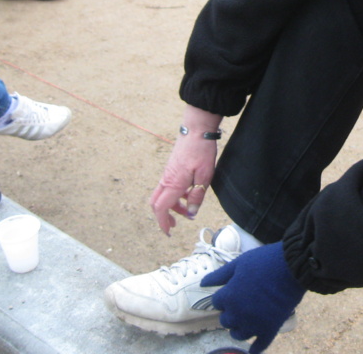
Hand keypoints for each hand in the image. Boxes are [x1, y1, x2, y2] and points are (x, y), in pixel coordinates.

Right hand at [149, 104, 223, 234]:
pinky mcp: (171, 168)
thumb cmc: (201, 151)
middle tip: (174, 226)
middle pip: (157, 204)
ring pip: (163, 195)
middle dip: (163, 217)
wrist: (196, 130)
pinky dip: (175, 195)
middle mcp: (166, 180)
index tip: (168, 233)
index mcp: (174, 184)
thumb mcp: (205, 176)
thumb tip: (192, 212)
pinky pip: (167, 186)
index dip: (163, 223)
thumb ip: (198, 195)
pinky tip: (189, 193)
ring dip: (172, 206)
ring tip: (187, 210)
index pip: (162, 209)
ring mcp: (167, 173)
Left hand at [202, 242, 306, 352]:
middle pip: (225, 321)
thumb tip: (202, 284)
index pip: (217, 303)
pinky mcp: (270, 329)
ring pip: (238, 335)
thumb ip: (219, 276)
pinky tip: (253, 349)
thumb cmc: (264, 261)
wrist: (292, 266)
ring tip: (245, 321)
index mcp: (228, 297)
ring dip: (239, 329)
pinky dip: (255, 348)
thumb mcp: (239, 263)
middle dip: (230, 313)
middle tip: (241, 304)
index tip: (233, 291)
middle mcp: (238, 314)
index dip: (224, 296)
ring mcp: (254, 324)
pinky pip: (259, 346)